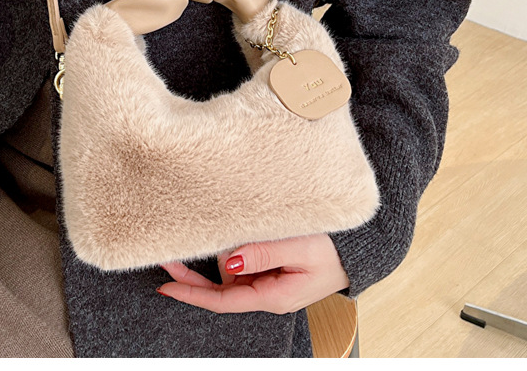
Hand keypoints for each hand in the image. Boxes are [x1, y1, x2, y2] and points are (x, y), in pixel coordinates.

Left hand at [156, 233, 349, 313]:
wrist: (359, 249)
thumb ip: (263, 253)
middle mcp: (266, 293)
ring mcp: (269, 282)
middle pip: (221, 287)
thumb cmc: (335, 249)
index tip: (167, 284)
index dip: (192, 292)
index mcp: (272, 297)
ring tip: (231, 226)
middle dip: (195, 273)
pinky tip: (234, 234)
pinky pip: (244, 261)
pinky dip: (234, 248)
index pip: (222, 300)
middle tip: (168, 257)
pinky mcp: (271, 269)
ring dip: (224, 250)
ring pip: (231, 270)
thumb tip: (229, 260)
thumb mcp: (299, 248)